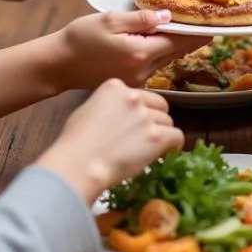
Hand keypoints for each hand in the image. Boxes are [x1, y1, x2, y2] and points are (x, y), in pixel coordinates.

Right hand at [38, 80, 183, 201]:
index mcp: (115, 87)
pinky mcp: (157, 136)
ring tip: (152, 149)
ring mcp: (146, 116)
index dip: (141, 110)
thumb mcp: (87, 110)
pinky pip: (177, 136)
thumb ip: (107, 105)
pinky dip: (174, 145)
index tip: (136, 124)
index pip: (140, 95)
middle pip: (159, 106)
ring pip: (168, 122)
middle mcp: (133, 97)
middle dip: (156, 120)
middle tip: (147, 137)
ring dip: (162, 134)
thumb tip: (116, 114)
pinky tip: (167, 153)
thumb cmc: (75, 143)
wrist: (79, 163)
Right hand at [52, 9, 197, 89]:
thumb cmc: (80, 38)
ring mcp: (138, 81)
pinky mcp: (133, 84)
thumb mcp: (110, 20)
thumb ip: (141, 19)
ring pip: (168, 60)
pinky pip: (156, 66)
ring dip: (179, 45)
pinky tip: (167, 42)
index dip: (196, 29)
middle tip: (210, 24)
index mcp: (140, 53)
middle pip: (177, 51)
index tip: (211, 21)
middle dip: (193, 37)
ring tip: (194, 30)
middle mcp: (143, 71)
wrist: (59, 64)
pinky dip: (164, 53)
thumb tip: (168, 15)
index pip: (178, 39)